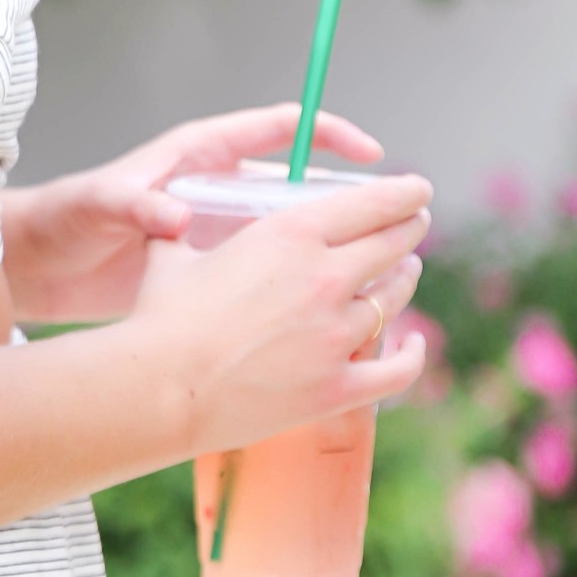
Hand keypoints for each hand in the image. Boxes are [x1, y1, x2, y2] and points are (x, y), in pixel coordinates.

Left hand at [0, 102, 388, 325]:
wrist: (44, 263)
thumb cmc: (70, 219)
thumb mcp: (101, 205)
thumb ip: (136, 203)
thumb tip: (174, 216)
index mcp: (202, 156)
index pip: (281, 129)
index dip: (329, 136)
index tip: (372, 153)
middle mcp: (220, 187)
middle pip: (302, 183)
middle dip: (352, 196)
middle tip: (402, 217)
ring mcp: (221, 228)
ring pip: (294, 230)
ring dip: (334, 245)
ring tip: (382, 268)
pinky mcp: (214, 267)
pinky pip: (271, 268)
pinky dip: (299, 283)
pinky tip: (328, 310)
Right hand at [128, 174, 431, 452]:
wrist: (160, 387)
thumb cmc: (159, 318)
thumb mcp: (171, 255)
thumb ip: (182, 230)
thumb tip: (169, 218)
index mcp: (290, 234)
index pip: (371, 203)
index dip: (403, 193)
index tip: (416, 189)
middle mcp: (325, 278)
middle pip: (393, 244)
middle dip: (410, 228)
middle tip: (415, 223)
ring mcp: (335, 335)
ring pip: (395, 297)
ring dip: (406, 278)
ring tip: (406, 271)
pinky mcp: (336, 387)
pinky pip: (397, 369)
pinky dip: (413, 354)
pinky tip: (415, 344)